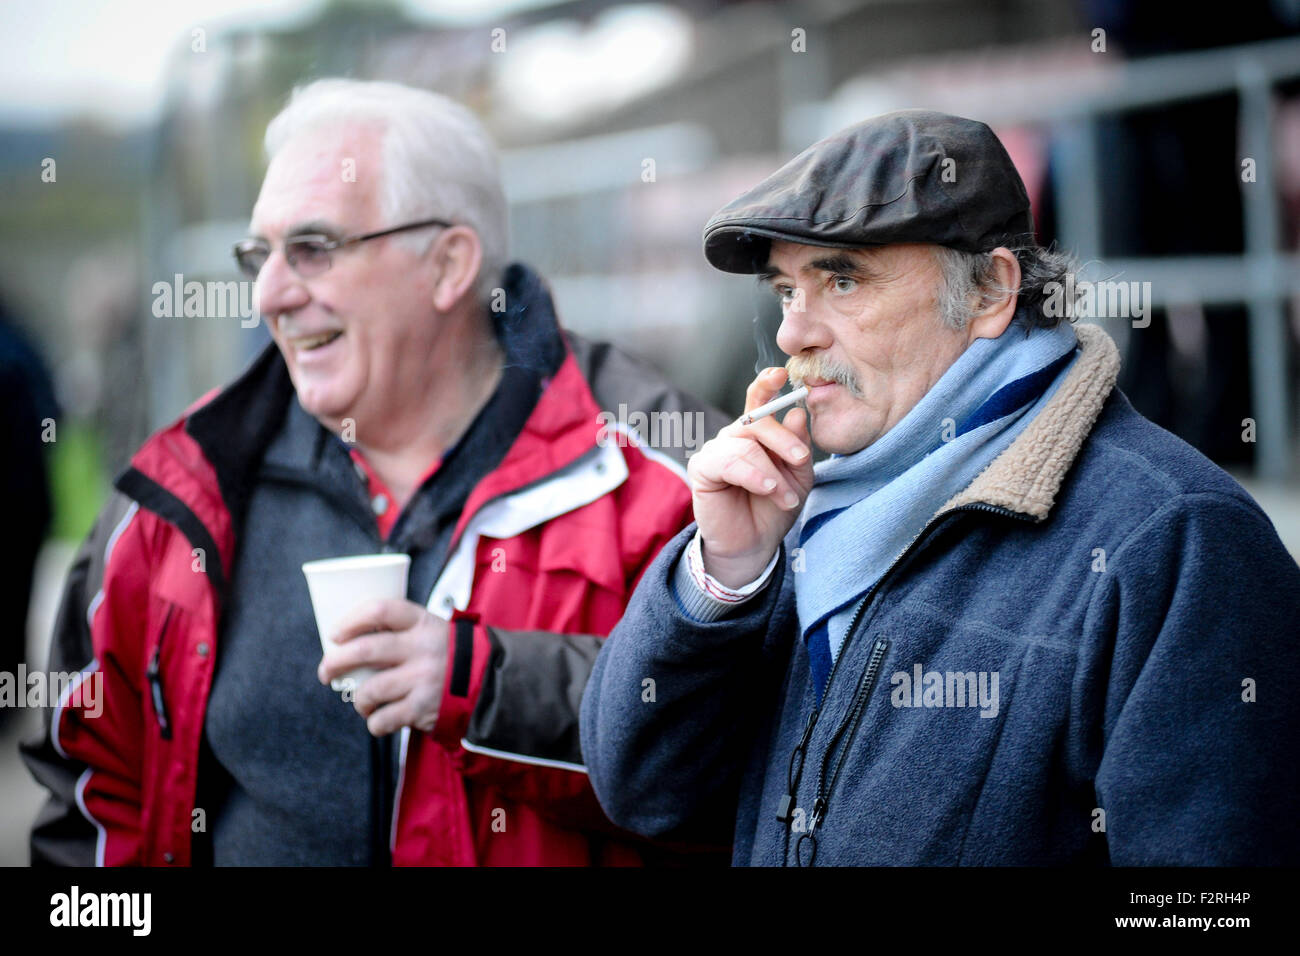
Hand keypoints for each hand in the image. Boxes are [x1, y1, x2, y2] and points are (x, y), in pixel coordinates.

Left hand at [317, 598, 448, 735]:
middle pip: (365, 650)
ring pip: (370, 690)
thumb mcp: (430, 631)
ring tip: (362, 703)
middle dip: (336, 662)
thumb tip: (347, 642)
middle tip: (326, 673)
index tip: (334, 634)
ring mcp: (423, 679)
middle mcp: (422, 648)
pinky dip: (375, 723)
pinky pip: (384, 719)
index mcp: (422, 623)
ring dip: (358, 700)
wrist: (488, 683)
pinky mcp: (423, 708)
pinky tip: (379, 720)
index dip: (350, 621)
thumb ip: (399, 632)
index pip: (380, 611)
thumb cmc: (446, 656)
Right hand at [687, 367, 813, 586]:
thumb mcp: (798, 477)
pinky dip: (752, 475)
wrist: (754, 545)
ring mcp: (716, 450)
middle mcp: (734, 435)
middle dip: (782, 439)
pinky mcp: (702, 469)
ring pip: (746, 445)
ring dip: (772, 472)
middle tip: (801, 458)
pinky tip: (766, 488)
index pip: (759, 399)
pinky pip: (729, 462)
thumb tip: (797, 413)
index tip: (781, 374)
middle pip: (756, 419)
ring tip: (786, 497)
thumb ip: (798, 447)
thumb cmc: (774, 508)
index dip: (767, 384)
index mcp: (757, 432)